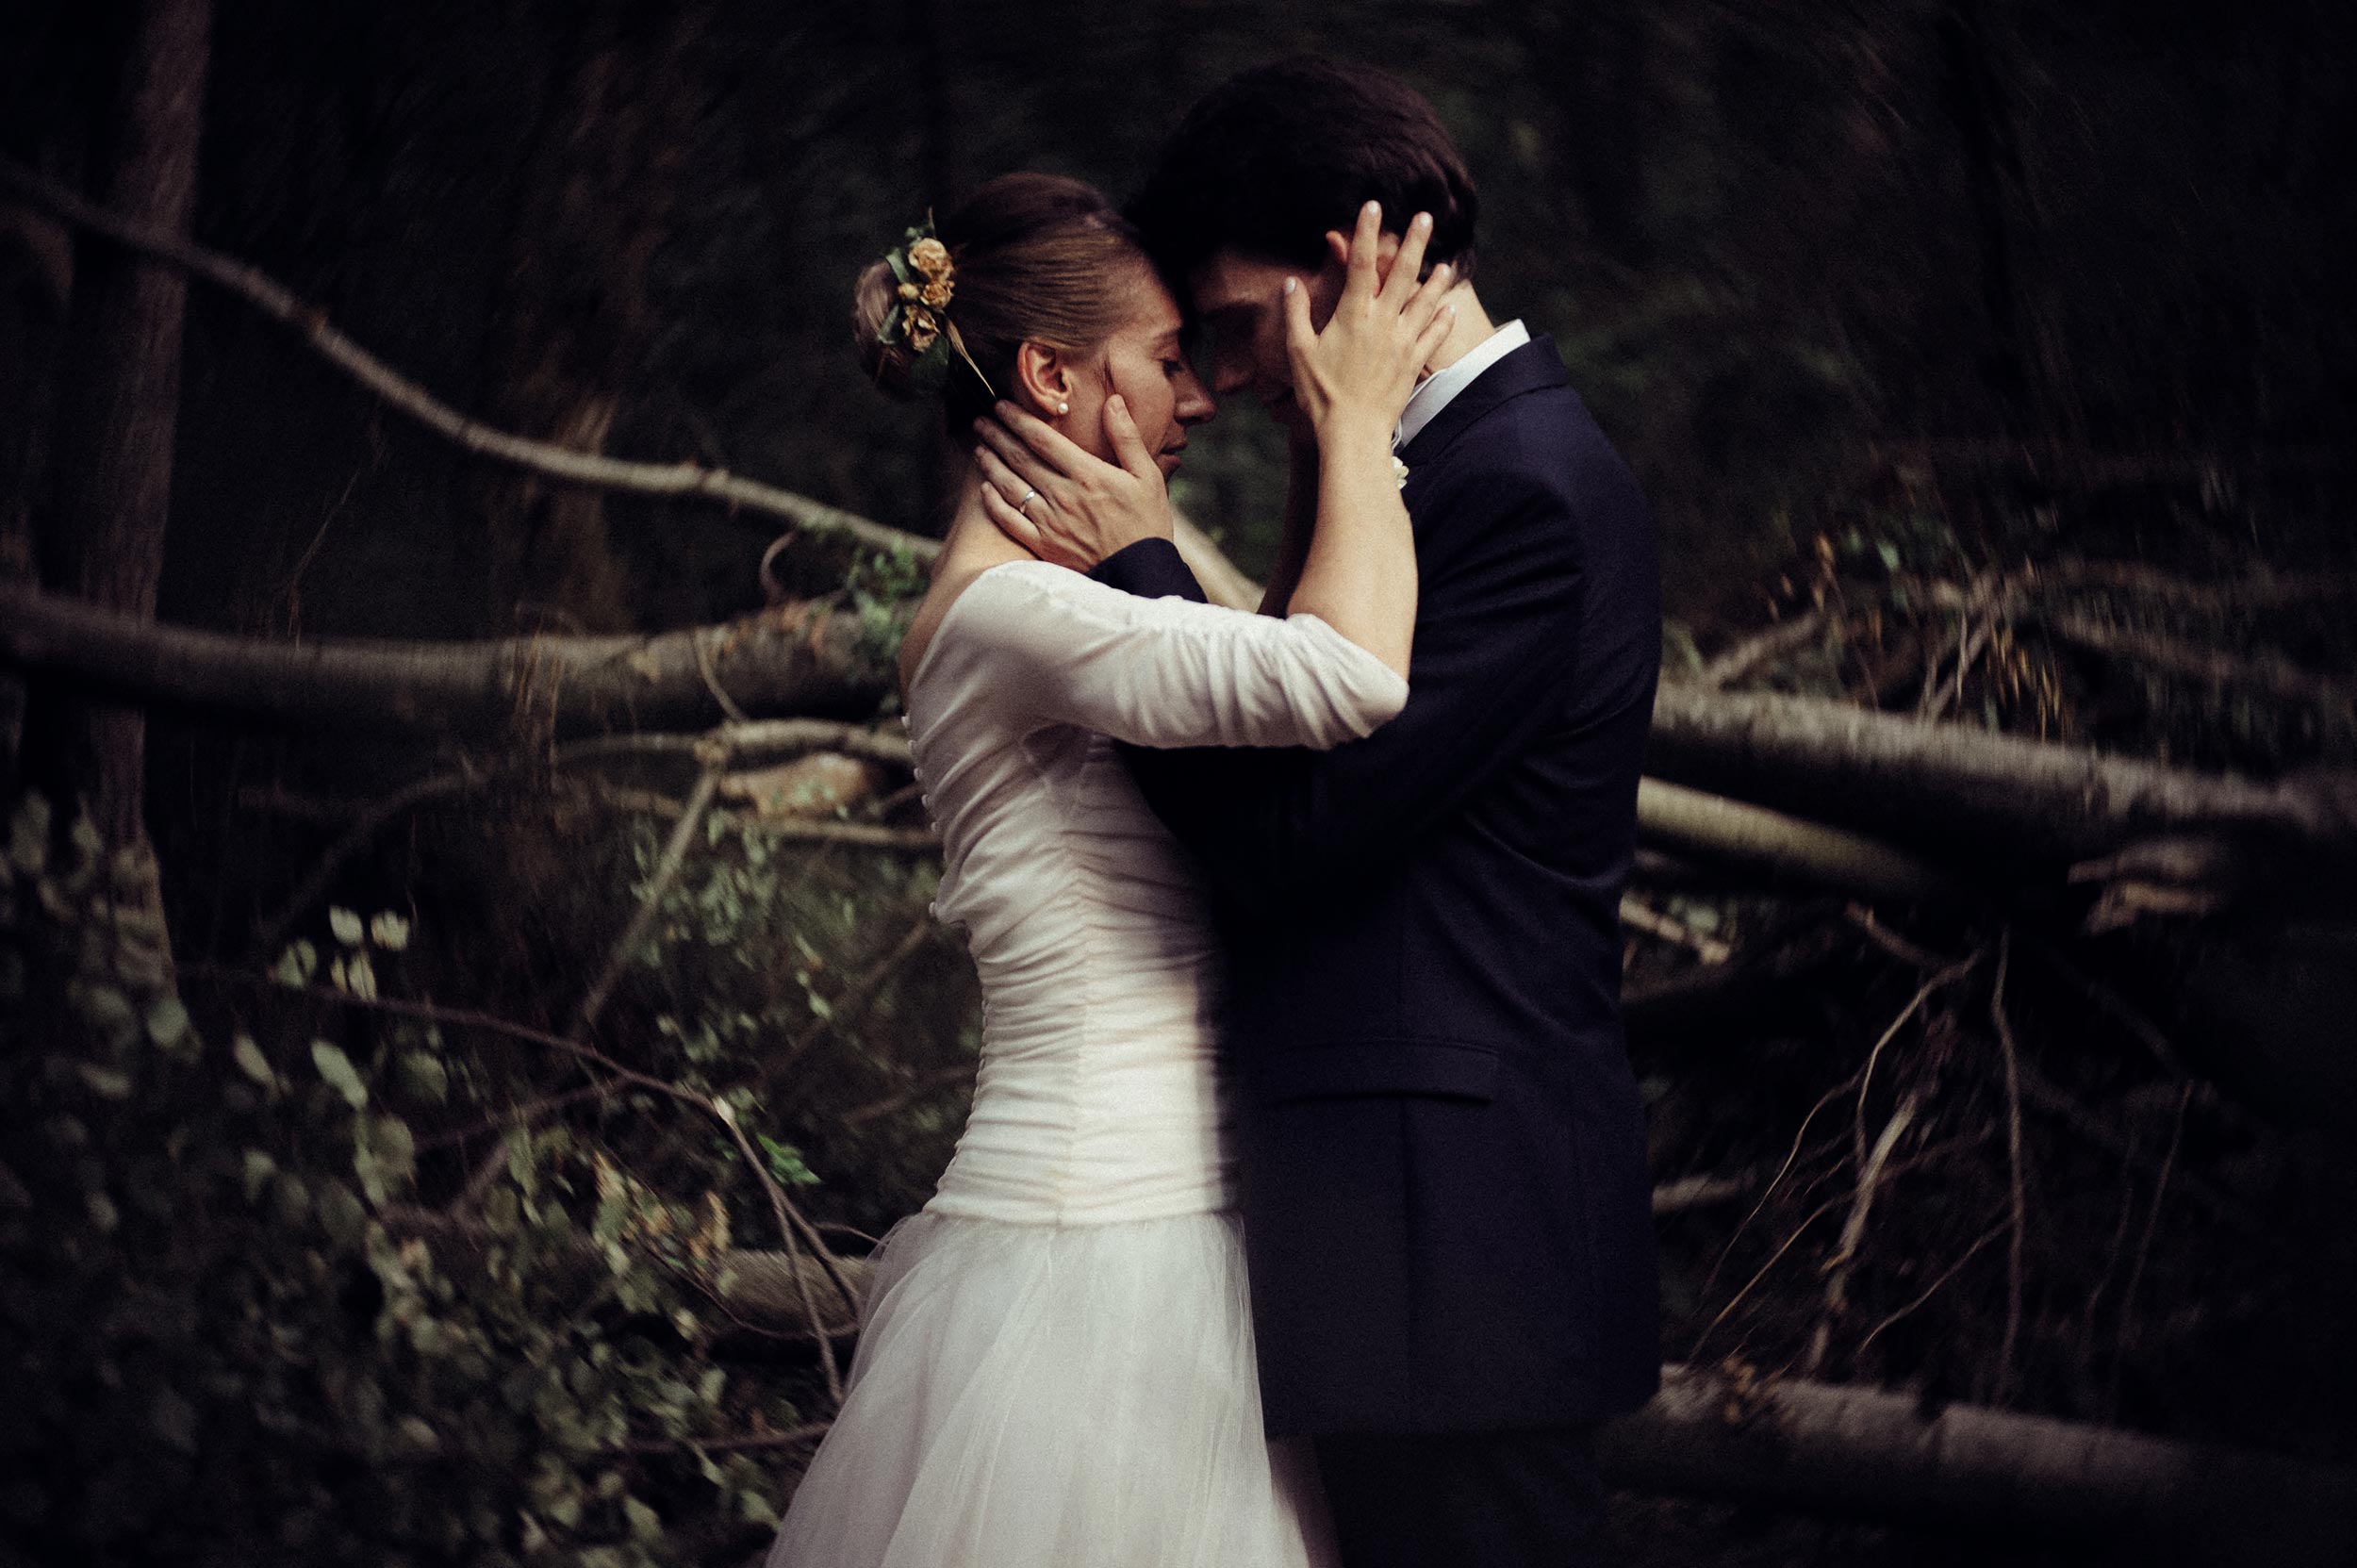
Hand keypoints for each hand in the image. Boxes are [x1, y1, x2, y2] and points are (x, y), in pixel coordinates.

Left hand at [973, 396, 1170, 571]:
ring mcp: (1050, 522)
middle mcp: (1063, 496)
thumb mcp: (1147, 475)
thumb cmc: (1147, 523)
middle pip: (1020, 459)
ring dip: (991, 465)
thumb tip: (1113, 401)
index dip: (1018, 420)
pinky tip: (985, 490)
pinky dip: (994, 504)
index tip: (1001, 406)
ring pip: (1010, 487)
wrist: (1142, 573)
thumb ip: (1127, 437)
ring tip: (979, 448)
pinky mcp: (1044, 545)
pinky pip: (1010, 521)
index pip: (1042, 440)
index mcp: (1086, 474)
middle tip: (980, 421)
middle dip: (997, 436)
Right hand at [1283, 203, 1457, 443]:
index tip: (1373, 206)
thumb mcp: (1299, 352)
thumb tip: (1290, 283)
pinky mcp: (1413, 363)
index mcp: (1353, 315)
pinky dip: (1442, 319)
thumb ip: (1296, 314)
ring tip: (1445, 262)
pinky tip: (1449, 306)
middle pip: (1402, 274)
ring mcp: (1402, 342)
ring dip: (1435, 279)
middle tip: (1425, 216)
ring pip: (1424, 301)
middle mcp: (1382, 323)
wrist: (1352, 432)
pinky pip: (1433, 336)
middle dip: (1414, 242)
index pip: (1360, 264)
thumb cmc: (1321, 394)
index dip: (1366, 233)